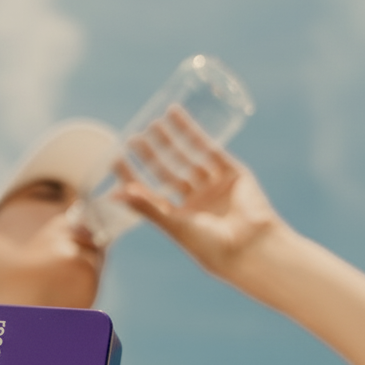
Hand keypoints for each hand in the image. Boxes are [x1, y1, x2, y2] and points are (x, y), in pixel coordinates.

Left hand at [114, 106, 289, 279]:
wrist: (251, 247)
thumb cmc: (210, 246)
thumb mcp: (174, 226)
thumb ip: (146, 207)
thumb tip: (113, 195)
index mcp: (180, 219)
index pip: (151, 193)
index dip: (133, 177)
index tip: (116, 159)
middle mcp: (196, 202)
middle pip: (168, 173)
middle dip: (152, 155)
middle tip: (134, 138)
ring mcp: (214, 187)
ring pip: (187, 158)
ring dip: (170, 140)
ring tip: (153, 123)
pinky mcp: (232, 173)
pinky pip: (209, 149)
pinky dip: (193, 132)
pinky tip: (177, 117)